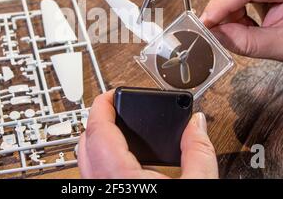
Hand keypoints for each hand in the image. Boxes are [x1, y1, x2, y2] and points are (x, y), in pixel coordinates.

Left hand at [78, 90, 217, 178]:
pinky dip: (100, 157)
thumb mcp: (197, 185)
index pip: (97, 129)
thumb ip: (198, 152)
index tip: (112, 93)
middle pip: (84, 141)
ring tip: (116, 126)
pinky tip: (118, 154)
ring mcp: (100, 192)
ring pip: (84, 159)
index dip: (102, 104)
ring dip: (96, 138)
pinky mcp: (105, 197)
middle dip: (98, 118)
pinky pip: (92, 173)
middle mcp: (102, 184)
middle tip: (115, 106)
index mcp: (119, 177)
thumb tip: (197, 123)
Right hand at [200, 0, 282, 64]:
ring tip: (248, 23)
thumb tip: (213, 33)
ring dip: (228, 8)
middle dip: (225, 10)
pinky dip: (232, 3)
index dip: (220, 5)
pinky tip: (248, 13)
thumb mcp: (278, 46)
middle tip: (236, 31)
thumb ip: (243, 42)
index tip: (206, 24)